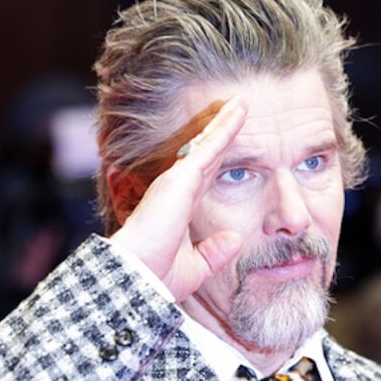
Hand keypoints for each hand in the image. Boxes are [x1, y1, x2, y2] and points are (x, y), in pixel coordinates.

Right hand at [109, 97, 246, 301]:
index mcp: (181, 210)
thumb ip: (214, 253)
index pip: (206, 177)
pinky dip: (224, 127)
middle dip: (222, 132)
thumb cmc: (157, 277)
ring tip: (240, 103)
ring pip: (208, 145)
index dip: (219, 159)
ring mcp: (178, 181)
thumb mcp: (195, 267)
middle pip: (207, 155)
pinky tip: (237, 111)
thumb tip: (235, 240)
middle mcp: (179, 191)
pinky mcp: (181, 177)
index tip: (232, 144)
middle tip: (237, 110)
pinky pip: (208, 146)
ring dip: (225, 123)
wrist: (139, 277)